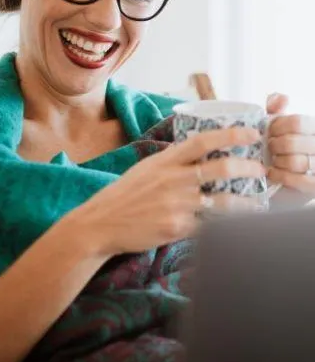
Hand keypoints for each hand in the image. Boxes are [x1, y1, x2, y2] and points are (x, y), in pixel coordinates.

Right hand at [69, 127, 263, 256]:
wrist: (99, 223)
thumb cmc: (123, 196)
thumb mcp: (144, 170)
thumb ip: (170, 163)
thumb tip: (195, 156)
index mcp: (164, 161)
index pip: (202, 141)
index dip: (230, 135)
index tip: (251, 133)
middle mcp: (172, 179)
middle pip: (219, 169)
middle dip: (247, 168)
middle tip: (261, 169)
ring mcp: (175, 204)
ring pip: (222, 201)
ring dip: (246, 203)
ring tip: (259, 203)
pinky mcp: (176, 227)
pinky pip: (208, 226)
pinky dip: (223, 225)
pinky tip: (234, 226)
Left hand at [266, 93, 314, 194]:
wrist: (299, 173)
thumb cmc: (290, 145)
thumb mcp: (284, 124)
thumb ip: (278, 108)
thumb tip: (280, 98)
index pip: (297, 122)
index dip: (277, 126)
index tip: (269, 131)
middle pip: (292, 142)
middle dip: (274, 145)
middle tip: (269, 147)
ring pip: (294, 162)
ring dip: (277, 161)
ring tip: (273, 160)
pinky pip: (298, 181)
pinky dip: (281, 176)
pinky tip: (273, 172)